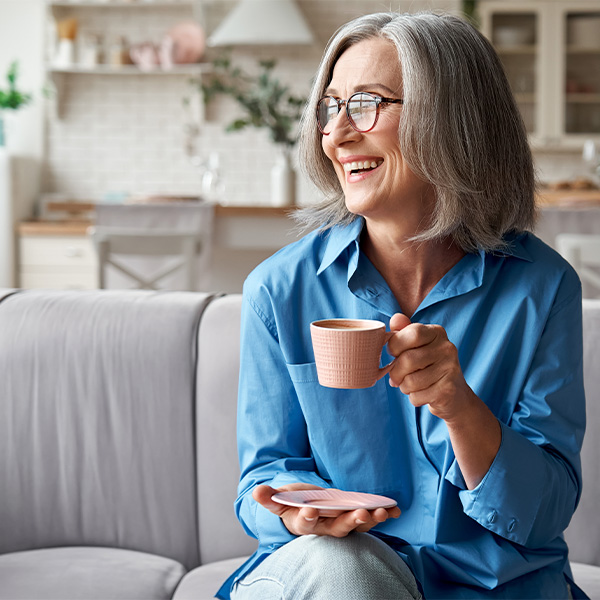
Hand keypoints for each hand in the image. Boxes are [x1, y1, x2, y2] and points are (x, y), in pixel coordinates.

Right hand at [253, 483, 400, 537]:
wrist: (307, 509)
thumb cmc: (293, 504)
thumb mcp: (280, 500)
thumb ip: (270, 498)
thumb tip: (256, 491)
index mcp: (304, 523)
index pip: (305, 524)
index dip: (308, 518)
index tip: (311, 511)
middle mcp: (325, 527)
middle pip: (338, 528)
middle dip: (350, 522)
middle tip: (360, 514)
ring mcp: (341, 523)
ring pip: (357, 525)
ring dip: (370, 519)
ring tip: (382, 512)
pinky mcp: (354, 517)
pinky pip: (369, 518)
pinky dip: (382, 514)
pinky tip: (395, 509)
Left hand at [387, 313, 477, 422]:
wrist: (454, 396)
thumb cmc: (428, 367)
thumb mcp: (416, 346)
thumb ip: (403, 332)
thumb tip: (395, 318)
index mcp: (437, 332)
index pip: (411, 333)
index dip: (395, 345)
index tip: (394, 353)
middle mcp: (447, 348)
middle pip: (407, 359)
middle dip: (395, 372)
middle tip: (397, 377)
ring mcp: (450, 369)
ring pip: (410, 381)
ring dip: (404, 387)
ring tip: (411, 385)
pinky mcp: (448, 390)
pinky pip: (417, 396)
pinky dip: (414, 398)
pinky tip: (423, 394)